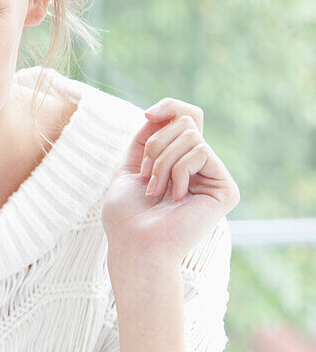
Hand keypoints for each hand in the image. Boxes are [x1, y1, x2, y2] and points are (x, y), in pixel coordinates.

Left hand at [101, 98, 240, 266]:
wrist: (135, 244)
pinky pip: (200, 151)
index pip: (187, 117)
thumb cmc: (126, 217)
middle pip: (187, 121)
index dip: (170, 107)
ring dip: (162, 161)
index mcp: (180, 164)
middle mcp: (200, 170)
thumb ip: (148, 138)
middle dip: (156, 144)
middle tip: (147, 176)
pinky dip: (178, 170)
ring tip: (157, 191)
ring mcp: (214, 179)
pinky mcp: (225, 189)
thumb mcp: (130, 167)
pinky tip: (177, 198)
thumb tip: (161, 113)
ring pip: (191, 134)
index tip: (147, 114)